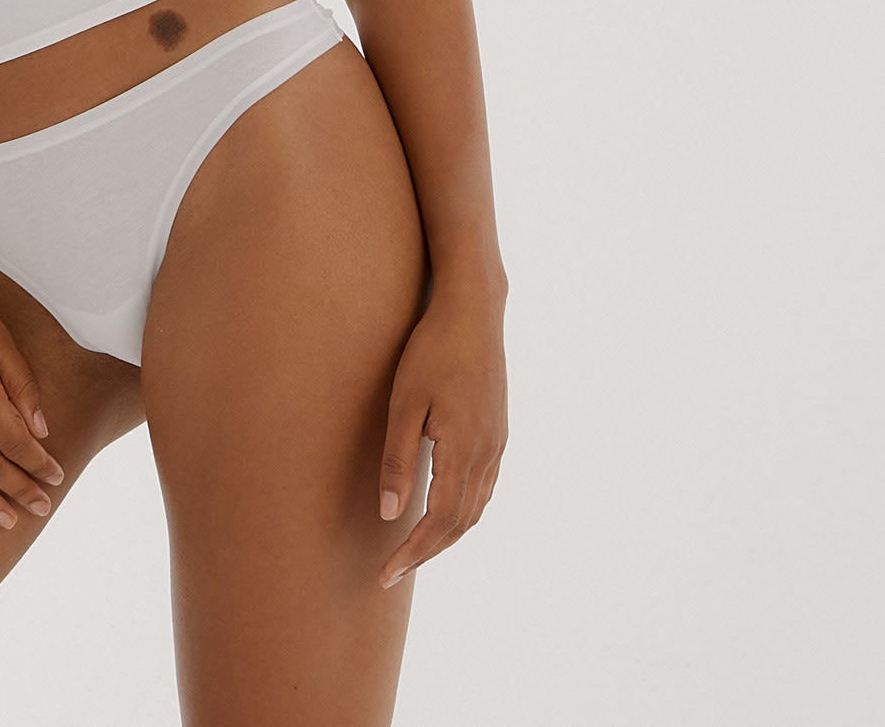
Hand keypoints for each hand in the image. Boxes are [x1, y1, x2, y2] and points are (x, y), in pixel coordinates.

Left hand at [375, 276, 507, 587]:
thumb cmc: (431, 350)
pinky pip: (485, 486)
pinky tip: (445, 506)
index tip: (386, 573)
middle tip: (393, 571)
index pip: (441, 522)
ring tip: (415, 547)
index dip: (413, 552)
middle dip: (427, 551)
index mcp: (463, 451)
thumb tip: (390, 515)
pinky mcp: (498, 430)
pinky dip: (464, 509)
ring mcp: (497, 442)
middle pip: (462, 523)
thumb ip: (398, 460)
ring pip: (477, 507)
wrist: (473, 310)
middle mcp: (487, 454)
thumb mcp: (404, 403)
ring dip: (447, 534)